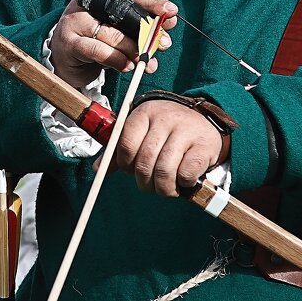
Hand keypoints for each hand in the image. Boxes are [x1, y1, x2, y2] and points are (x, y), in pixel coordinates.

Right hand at [48, 0, 175, 88]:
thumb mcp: (119, 27)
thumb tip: (169, 23)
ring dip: (134, 50)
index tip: (171, 11)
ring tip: (146, 61)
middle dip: (146, 30)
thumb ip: (141, 24)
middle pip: (122, 14)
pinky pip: (99, 51)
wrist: (65, 56)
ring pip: (112, 35)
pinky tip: (128, 66)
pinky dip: (117, 60)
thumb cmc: (96, 37)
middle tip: (163, 43)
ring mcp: (75, 22)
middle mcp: (86, 3)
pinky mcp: (70, 44)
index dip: (152, 2)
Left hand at [101, 100, 228, 196]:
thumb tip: (98, 168)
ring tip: (166, 187)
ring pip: (164, 170)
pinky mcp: (203, 145)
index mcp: (144, 113)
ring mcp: (186, 130)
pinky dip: (183, 183)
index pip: (126, 143)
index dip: (125, 164)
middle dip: (144, 182)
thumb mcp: (142, 132)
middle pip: (145, 161)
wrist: (204, 121)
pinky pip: (186, 174)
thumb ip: (120, 150)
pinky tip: (184, 179)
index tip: (131, 170)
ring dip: (163, 188)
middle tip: (149, 185)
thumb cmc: (167, 131)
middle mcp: (165, 118)